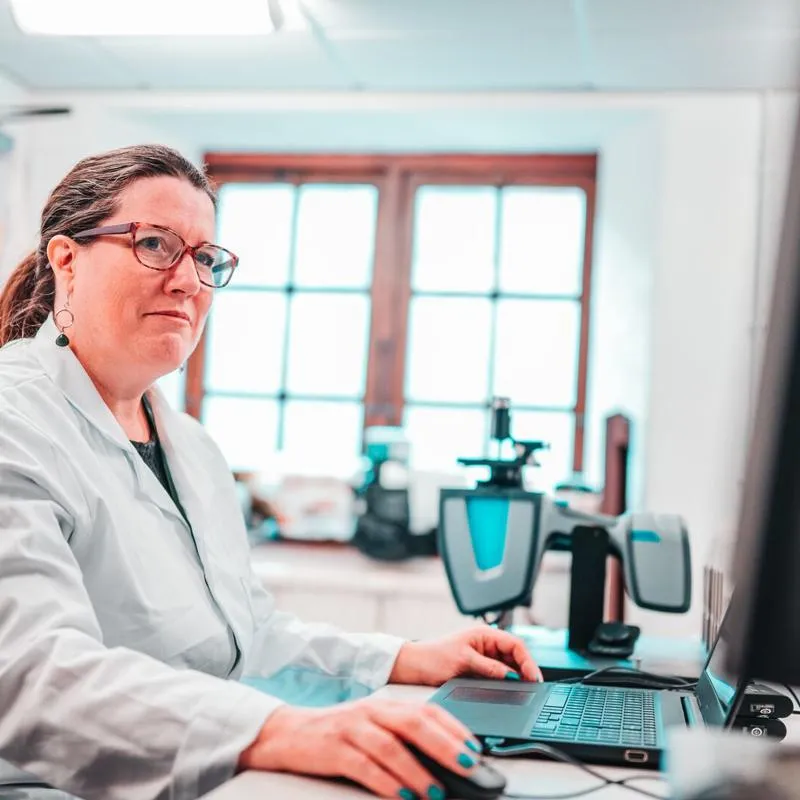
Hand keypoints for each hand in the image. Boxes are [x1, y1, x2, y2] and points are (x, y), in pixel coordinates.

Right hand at [238, 698, 483, 797]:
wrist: (287, 732)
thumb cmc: (339, 733)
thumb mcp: (373, 727)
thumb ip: (403, 737)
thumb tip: (444, 761)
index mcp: (386, 704)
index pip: (428, 711)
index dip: (455, 729)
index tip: (477, 750)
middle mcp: (372, 711)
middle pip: (415, 723)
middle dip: (446, 746)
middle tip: (470, 766)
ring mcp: (353, 728)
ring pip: (392, 746)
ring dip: (418, 771)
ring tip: (437, 792)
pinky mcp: (334, 749)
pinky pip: (365, 767)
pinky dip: (386, 783)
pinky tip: (402, 797)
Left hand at [389, 625, 542, 685]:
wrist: (414, 666)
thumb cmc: (433, 657)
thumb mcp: (463, 661)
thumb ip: (489, 668)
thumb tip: (512, 676)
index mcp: (485, 634)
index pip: (515, 644)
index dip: (527, 660)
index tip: (533, 677)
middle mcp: (486, 644)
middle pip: (515, 656)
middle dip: (525, 670)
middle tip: (533, 688)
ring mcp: (484, 657)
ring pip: (509, 667)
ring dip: (516, 678)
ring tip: (523, 691)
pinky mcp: (479, 670)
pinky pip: (499, 676)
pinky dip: (505, 683)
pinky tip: (509, 691)